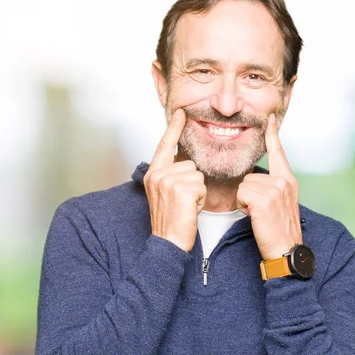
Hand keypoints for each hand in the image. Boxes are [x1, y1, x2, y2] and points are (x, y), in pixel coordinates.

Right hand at [143, 109, 205, 251]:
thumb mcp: (166, 193)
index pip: (164, 145)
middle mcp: (156, 174)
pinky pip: (201, 185)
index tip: (181, 112)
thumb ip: (173, 175)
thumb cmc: (172, 220)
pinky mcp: (179, 189)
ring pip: (198, 174)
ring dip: (198, 191)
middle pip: (190, 164)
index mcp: (153, 173)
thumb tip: (187, 162)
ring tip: (186, 206)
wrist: (168, 242)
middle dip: (193, 183)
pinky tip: (190, 209)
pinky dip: (201, 199)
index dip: (174, 128)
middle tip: (183, 201)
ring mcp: (166, 181)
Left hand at [237, 113, 301, 260]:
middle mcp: (285, 181)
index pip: (279, 152)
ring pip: (244, 185)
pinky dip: (242, 206)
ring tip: (258, 216)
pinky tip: (255, 217)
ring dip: (245, 201)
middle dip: (248, 193)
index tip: (270, 117)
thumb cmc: (279, 232)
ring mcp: (276, 189)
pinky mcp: (266, 199)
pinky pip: (242, 193)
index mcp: (289, 180)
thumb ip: (273, 188)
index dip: (273, 134)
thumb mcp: (282, 204)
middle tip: (261, 212)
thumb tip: (254, 181)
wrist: (287, 252)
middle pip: (250, 175)